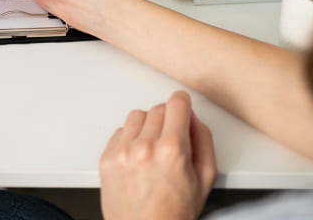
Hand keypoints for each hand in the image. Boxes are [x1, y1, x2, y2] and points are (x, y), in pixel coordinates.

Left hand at [99, 91, 217, 219]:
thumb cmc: (174, 213)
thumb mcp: (205, 179)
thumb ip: (204, 141)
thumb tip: (193, 119)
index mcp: (172, 151)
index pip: (176, 104)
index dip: (182, 103)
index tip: (182, 106)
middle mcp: (144, 147)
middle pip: (157, 109)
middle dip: (168, 118)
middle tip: (172, 137)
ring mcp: (122, 152)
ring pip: (136, 116)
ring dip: (147, 125)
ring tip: (154, 147)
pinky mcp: (106, 159)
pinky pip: (120, 132)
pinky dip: (130, 138)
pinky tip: (139, 156)